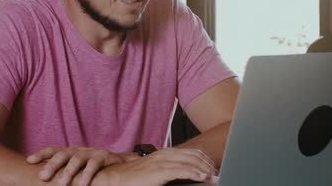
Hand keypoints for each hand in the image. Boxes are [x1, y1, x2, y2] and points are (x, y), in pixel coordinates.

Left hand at [26, 146, 127, 185]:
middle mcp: (78, 151)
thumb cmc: (91, 168)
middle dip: (52, 165)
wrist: (119, 162)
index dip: (41, 154)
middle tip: (42, 177)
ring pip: (77, 159)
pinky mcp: (103, 158)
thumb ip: (62, 170)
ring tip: (61, 185)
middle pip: (62, 154)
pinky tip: (83, 184)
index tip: (29, 160)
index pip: (53, 150)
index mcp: (70, 152)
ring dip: (68, 172)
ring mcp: (91, 153)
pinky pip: (94, 165)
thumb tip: (42, 179)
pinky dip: (87, 174)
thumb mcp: (76, 167)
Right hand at [94, 147, 217, 185]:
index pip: (190, 152)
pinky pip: (181, 170)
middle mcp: (163, 154)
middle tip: (217, 173)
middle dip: (208, 164)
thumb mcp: (153, 171)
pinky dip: (194, 173)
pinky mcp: (158, 172)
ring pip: (190, 161)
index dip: (204, 159)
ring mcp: (160, 162)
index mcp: (163, 153)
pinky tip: (203, 177)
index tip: (212, 168)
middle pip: (193, 155)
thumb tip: (180, 175)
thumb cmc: (131, 178)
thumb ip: (167, 170)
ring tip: (213, 176)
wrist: (114, 179)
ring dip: (205, 169)